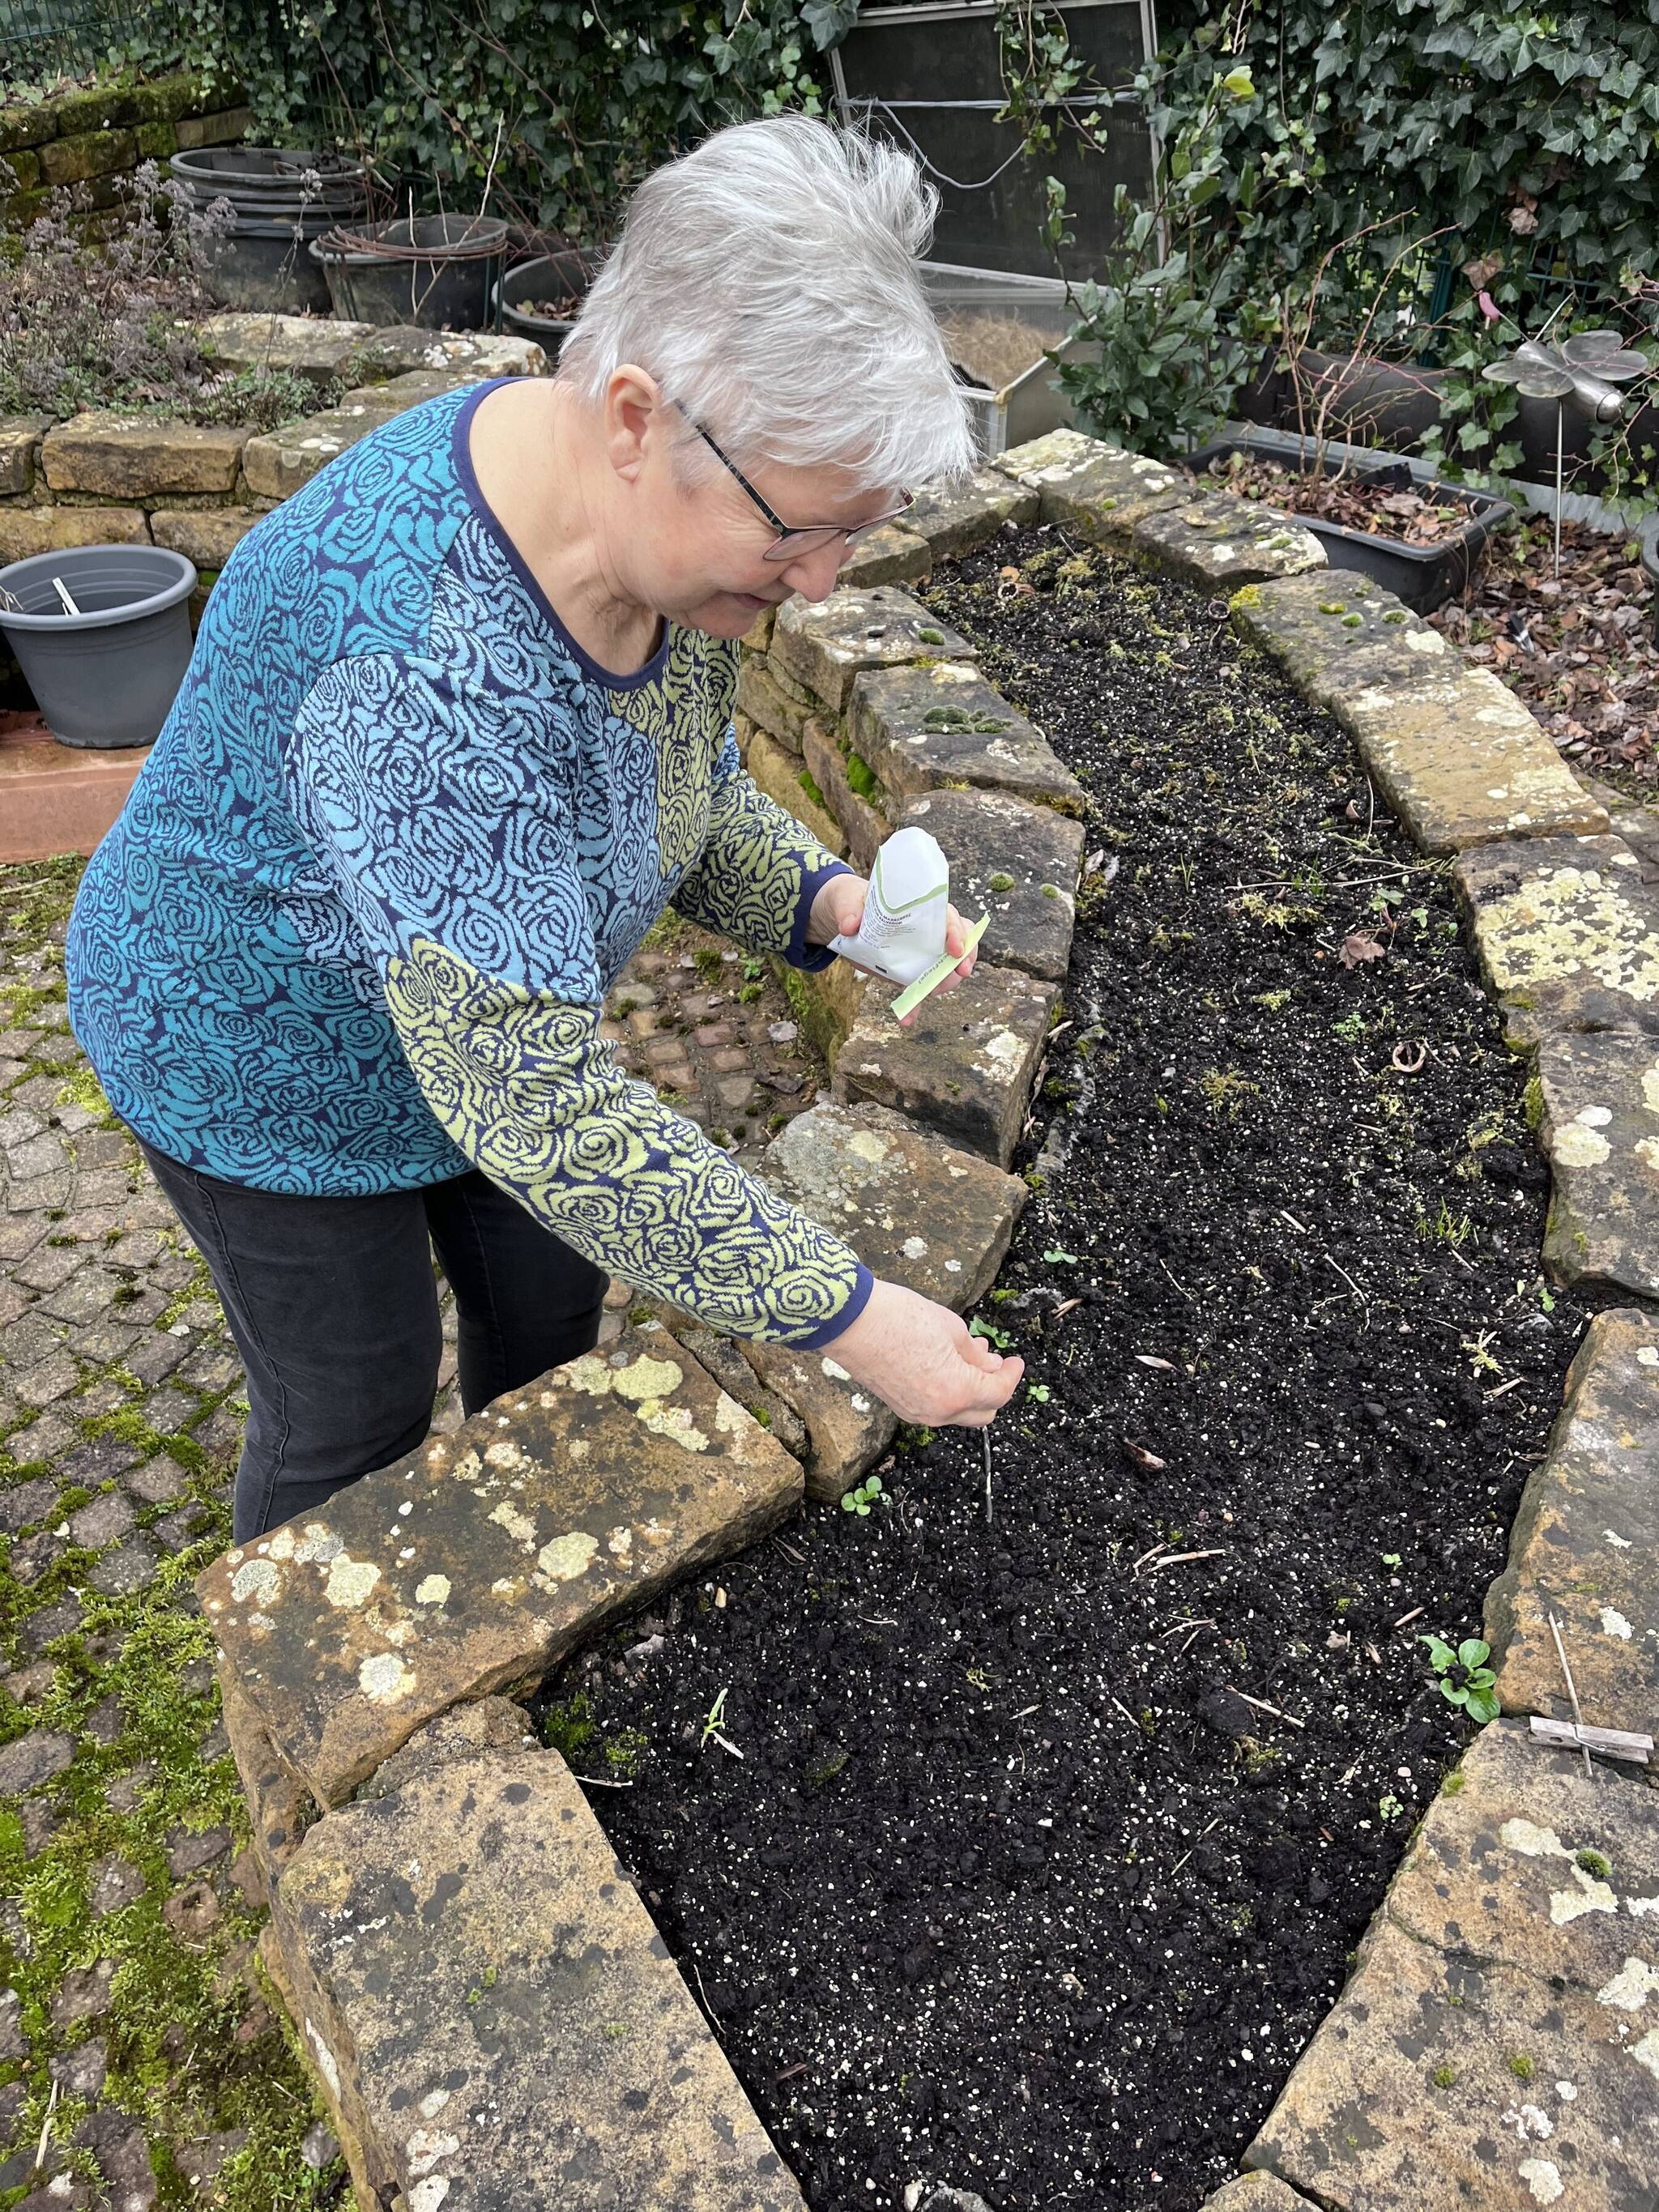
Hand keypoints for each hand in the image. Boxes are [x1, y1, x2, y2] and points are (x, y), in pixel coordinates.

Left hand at [807, 872, 978, 1026]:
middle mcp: (927, 932)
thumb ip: (849, 909)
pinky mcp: (908, 972)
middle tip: (958, 974)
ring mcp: (920, 954)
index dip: (958, 933)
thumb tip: (850, 925)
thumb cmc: (854, 900)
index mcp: (920, 909)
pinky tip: (905, 1019)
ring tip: (928, 994)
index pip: (950, 918)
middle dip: (963, 961)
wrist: (846, 917)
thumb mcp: (848, 899)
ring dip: (941, 984)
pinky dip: (914, 1006)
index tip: (956, 950)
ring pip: (944, 970)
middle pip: (959, 945)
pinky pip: (917, 992)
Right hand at [824, 1277, 1022, 1427]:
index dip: (1011, 1375)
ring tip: (968, 1354)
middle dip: (993, 1389)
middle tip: (994, 1361)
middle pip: (982, 1413)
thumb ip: (975, 1353)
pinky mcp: (899, 1406)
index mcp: (956, 1392)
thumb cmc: (900, 1317)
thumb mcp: (951, 1328)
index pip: (998, 1393)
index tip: (1015, 1360)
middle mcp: (938, 1412)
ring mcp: (916, 1413)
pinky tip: (945, 1364)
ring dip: (970, 1389)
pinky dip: (949, 1392)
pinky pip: (936, 1407)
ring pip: (958, 1412)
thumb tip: (989, 1364)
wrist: (849, 1321)